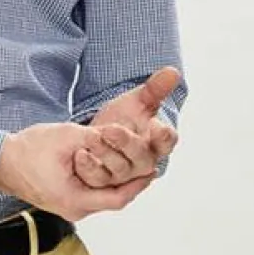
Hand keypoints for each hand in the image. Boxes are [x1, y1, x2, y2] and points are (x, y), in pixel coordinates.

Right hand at [0, 120, 154, 223]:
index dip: (139, 184)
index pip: (119, 198)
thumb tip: (123, 135)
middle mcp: (74, 210)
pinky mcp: (64, 201)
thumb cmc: (27, 151)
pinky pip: (91, 194)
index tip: (152, 169)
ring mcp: (68, 208)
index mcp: (76, 200)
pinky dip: (103, 182)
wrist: (1, 163)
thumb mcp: (68, 137)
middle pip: (113, 200)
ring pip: (103, 198)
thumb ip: (98, 138)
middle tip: (147, 165)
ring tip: (132, 164)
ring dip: (117, 182)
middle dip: (131, 183)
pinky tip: (109, 166)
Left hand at [72, 66, 181, 187]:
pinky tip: (80, 154)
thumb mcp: (138, 101)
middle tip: (110, 129)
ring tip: (92, 135)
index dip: (163, 136)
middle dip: (126, 143)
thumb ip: (155, 89)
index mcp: (157, 143)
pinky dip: (89, 167)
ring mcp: (123, 175)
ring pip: (119, 170)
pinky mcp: (102, 182)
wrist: (99, 133)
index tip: (155, 124)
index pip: (167, 142)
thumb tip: (173, 72)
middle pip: (141, 158)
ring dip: (105, 153)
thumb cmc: (125, 118)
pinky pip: (97, 179)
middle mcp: (143, 163)